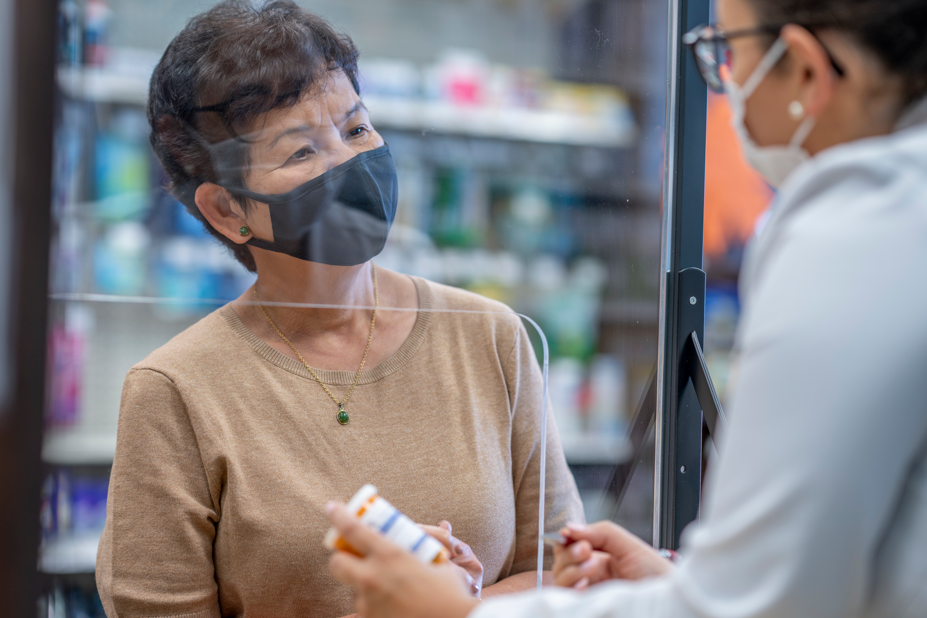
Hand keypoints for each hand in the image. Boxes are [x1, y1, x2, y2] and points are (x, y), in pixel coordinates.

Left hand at [326, 502, 480, 617]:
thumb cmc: (451, 595)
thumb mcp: (439, 564)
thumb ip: (427, 551)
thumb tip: (432, 536)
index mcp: (389, 556)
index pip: (353, 530)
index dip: (339, 516)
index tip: (332, 507)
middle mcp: (373, 578)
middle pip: (337, 563)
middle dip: (341, 558)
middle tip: (352, 555)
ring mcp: (369, 604)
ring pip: (353, 590)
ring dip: (364, 586)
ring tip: (387, 587)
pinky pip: (365, 610)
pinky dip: (374, 605)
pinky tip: (392, 604)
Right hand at [553, 521, 672, 589]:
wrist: (669, 596)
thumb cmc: (656, 573)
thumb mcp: (628, 545)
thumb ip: (600, 532)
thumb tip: (570, 527)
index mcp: (598, 558)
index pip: (568, 546)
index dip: (566, 539)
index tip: (570, 535)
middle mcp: (590, 575)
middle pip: (560, 562)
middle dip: (569, 553)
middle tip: (587, 550)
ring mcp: (589, 591)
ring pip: (560, 579)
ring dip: (571, 569)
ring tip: (593, 565)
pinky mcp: (588, 604)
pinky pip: (567, 597)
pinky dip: (571, 587)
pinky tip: (585, 582)